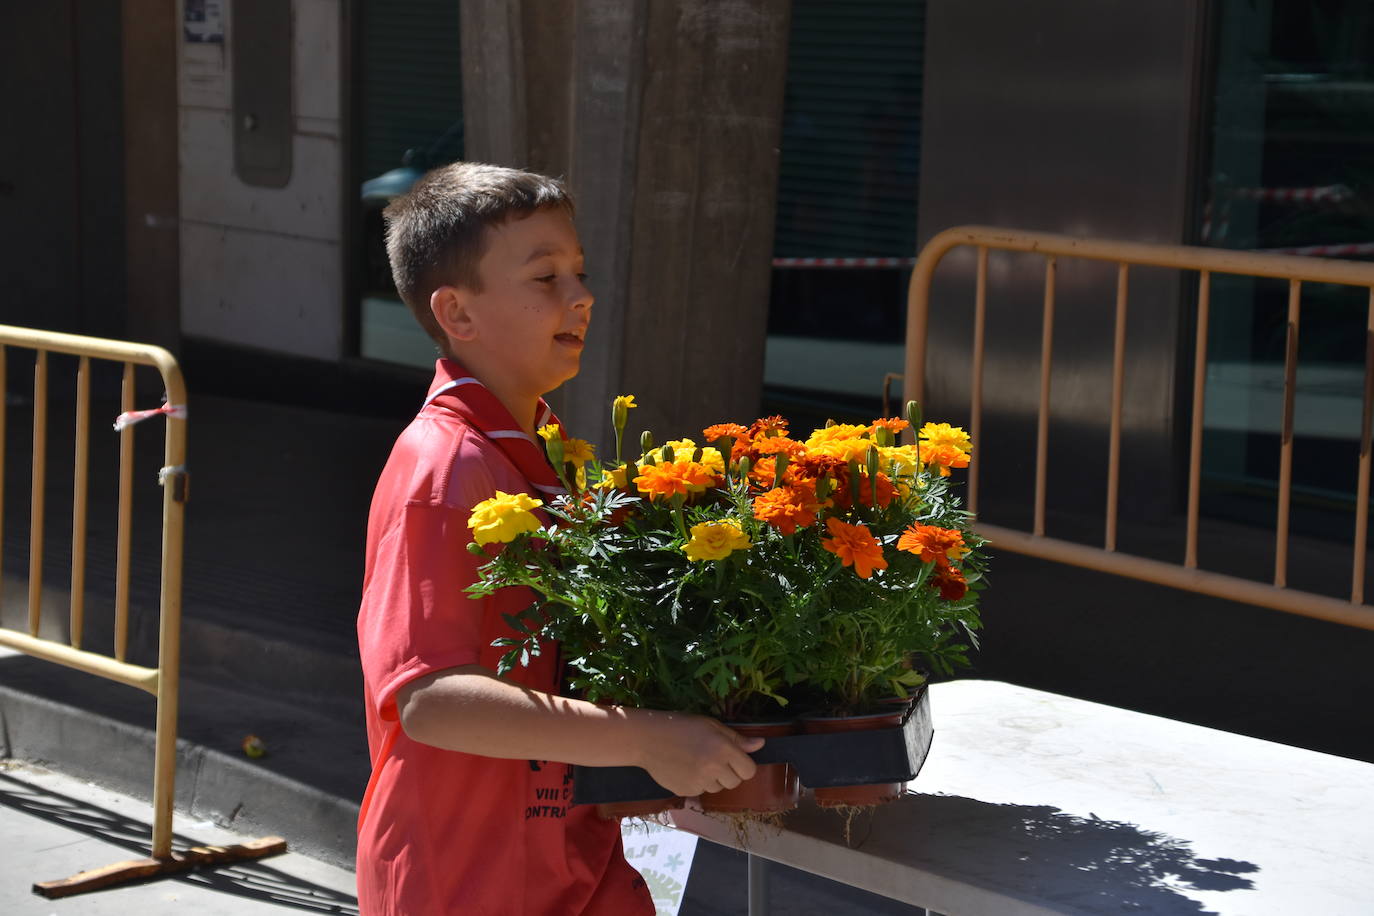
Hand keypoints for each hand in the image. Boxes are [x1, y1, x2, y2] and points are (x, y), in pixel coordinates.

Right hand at [622, 709, 763, 796]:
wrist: (648, 739)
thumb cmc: (681, 726)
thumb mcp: (711, 725)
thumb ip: (737, 739)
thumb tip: (760, 745)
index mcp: (723, 748)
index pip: (749, 771)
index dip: (744, 765)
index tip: (735, 759)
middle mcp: (713, 768)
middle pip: (735, 782)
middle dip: (729, 773)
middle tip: (713, 759)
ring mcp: (699, 782)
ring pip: (718, 788)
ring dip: (713, 779)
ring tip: (697, 761)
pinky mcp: (687, 791)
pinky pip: (701, 791)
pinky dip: (697, 783)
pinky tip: (686, 768)